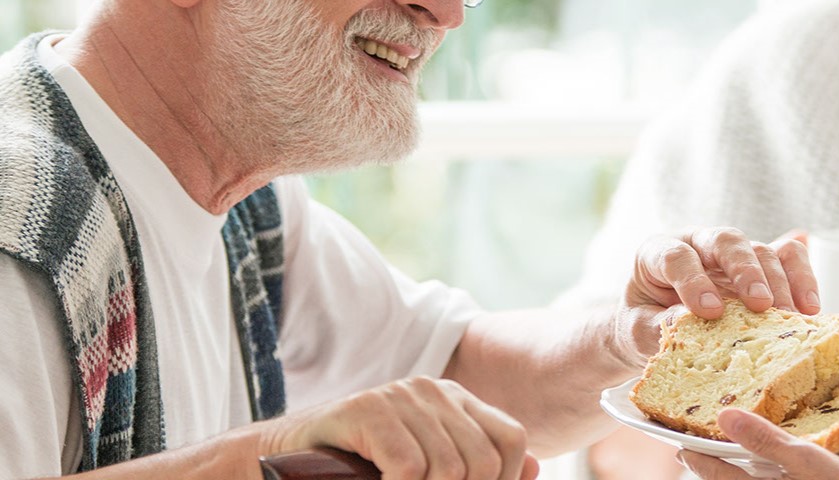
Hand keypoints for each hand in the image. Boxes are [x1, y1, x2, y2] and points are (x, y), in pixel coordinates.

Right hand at [261, 376, 538, 479]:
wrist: (282, 462)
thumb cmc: (359, 472)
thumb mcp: (426, 469)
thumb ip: (476, 467)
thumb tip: (532, 470)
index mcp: (455, 401)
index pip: (512, 439)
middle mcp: (433, 390)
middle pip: (483, 460)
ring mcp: (399, 396)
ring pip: (447, 468)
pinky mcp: (366, 409)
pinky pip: (409, 467)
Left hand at [620, 227, 818, 358]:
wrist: (657, 325)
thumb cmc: (643, 324)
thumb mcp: (636, 330)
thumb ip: (655, 327)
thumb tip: (688, 321)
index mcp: (657, 253)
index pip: (676, 257)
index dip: (693, 281)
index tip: (709, 311)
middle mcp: (697, 243)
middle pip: (724, 240)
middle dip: (745, 270)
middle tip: (760, 304)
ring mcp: (731, 253)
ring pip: (760, 249)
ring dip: (779, 282)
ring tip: (790, 317)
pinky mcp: (760, 265)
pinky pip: (788, 256)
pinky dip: (803, 277)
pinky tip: (810, 308)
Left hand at [678, 408, 838, 479]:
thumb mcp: (808, 461)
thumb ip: (766, 440)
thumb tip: (725, 416)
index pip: (716, 474)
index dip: (697, 458)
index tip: (680, 447)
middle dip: (715, 471)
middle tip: (697, 456)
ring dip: (739, 476)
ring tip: (733, 462)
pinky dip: (765, 476)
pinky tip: (777, 470)